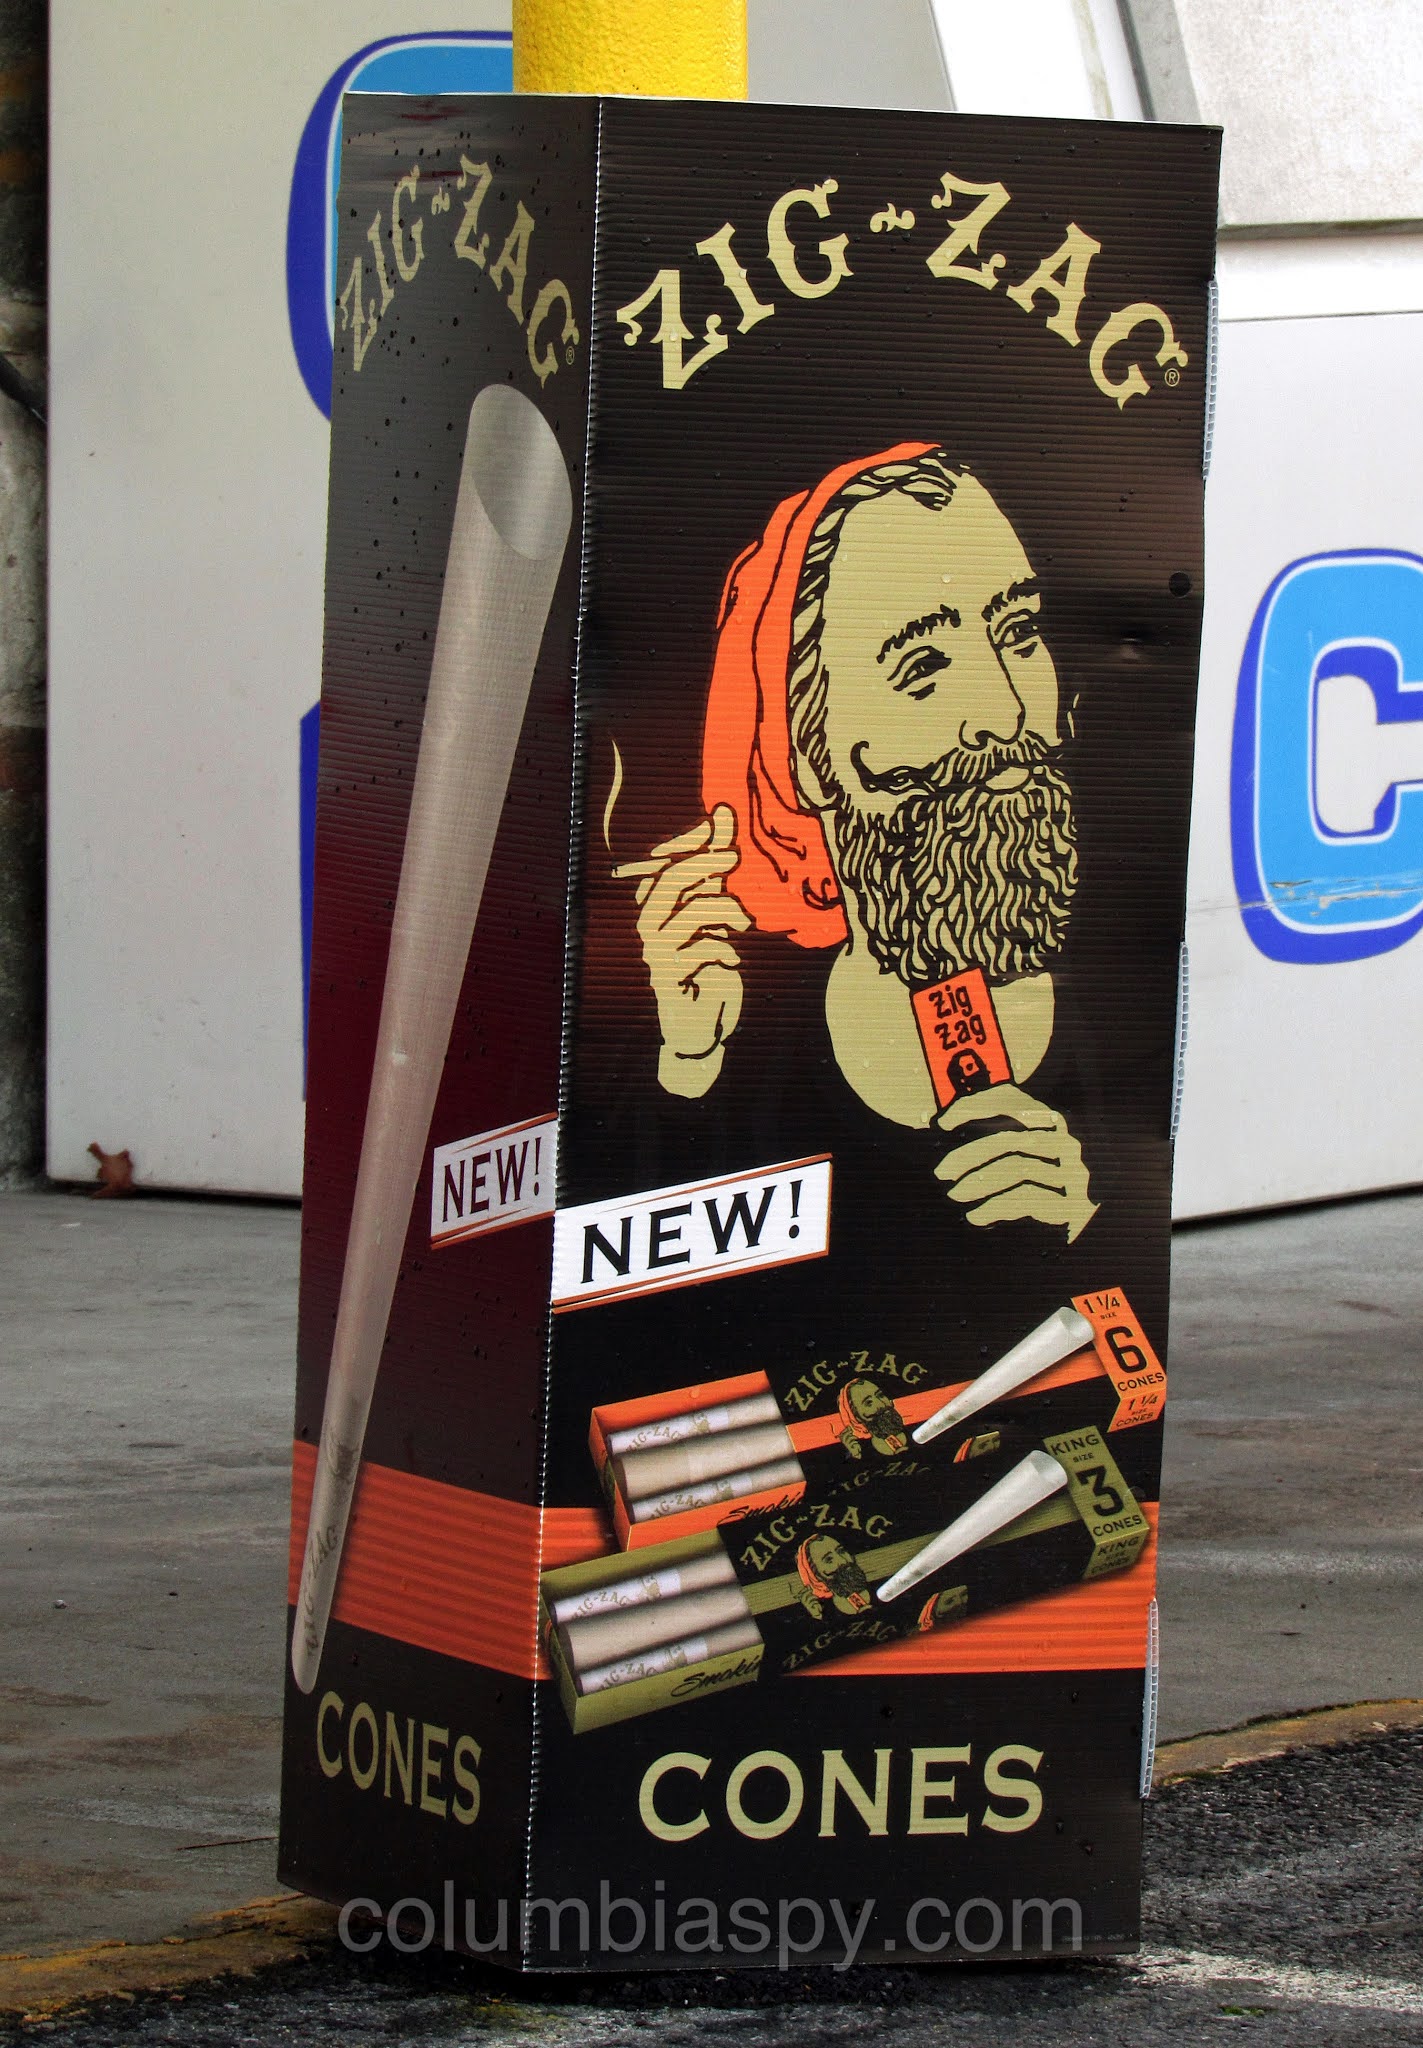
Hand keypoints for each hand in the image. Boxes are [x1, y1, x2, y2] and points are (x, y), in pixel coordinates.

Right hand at [631, 805, 748, 1098]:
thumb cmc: (709, 961)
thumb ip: (716, 868)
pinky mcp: (668, 979)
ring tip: (745, 925)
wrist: (703, 1021)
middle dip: (705, 863)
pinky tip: (732, 961)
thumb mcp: (717, 909)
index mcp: (656, 904)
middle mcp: (649, 924)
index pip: (665, 862)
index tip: (721, 821)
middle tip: (736, 857)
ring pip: (689, 914)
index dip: (690, 841)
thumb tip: (722, 814)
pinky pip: (699, 952)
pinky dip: (722, 951)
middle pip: (670, 881)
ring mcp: (655, 952)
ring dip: (725, 911)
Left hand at [933, 1082, 1096, 1241]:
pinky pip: (1027, 1199)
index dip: (973, 1107)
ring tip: (955, 1193)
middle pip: (1009, 1140)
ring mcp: (1073, 1171)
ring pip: (1017, 1169)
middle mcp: (1065, 1141)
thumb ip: (1003, 1135)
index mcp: (1052, 1121)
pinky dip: (995, 1207)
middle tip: (941, 1171)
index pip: (1009, 1101)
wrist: (1103, 1217)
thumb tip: (947, 1124)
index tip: (943, 1123)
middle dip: (968, 1155)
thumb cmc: (1055, 1178)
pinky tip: (975, 1217)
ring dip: (978, 1182)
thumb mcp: (1034, 1149)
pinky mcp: (1074, 1201)